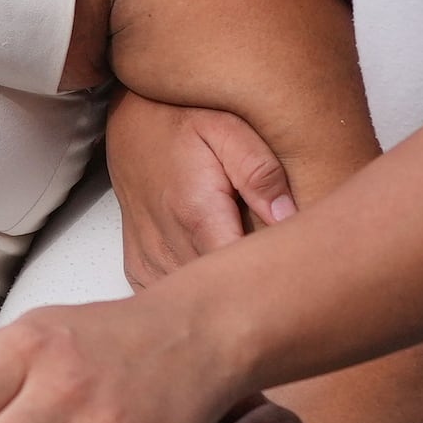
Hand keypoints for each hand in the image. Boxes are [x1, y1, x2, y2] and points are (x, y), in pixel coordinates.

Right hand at [109, 94, 292, 286]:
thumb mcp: (228, 128)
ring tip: (248, 272)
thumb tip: (288, 216)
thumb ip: (259, 170)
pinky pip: (169, 297)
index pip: (240, 273)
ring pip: (193, 300)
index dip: (269, 277)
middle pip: (220, 293)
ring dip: (222, 293)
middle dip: (252, 287)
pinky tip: (211, 275)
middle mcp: (168, 243)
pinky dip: (192, 294)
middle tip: (279, 270)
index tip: (292, 267)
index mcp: (196, 213)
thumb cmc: (183, 121)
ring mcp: (149, 259)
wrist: (130, 122)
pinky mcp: (138, 267)